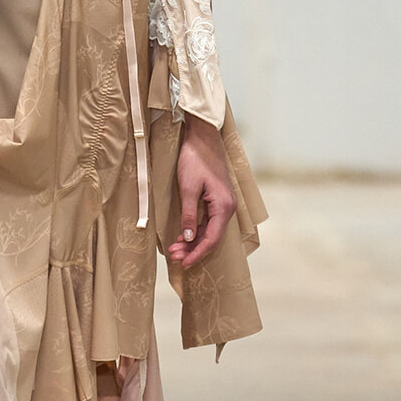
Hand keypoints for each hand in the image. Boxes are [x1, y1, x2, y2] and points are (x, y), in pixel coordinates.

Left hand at [167, 114, 235, 270]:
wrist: (202, 137)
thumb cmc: (195, 159)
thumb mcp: (188, 188)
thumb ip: (188, 215)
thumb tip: (187, 239)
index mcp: (223, 207)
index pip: (211, 239)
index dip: (197, 254)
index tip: (182, 263)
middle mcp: (227, 208)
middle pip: (211, 238)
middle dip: (193, 250)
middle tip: (173, 257)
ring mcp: (223, 204)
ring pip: (209, 231)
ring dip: (193, 241)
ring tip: (175, 249)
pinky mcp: (217, 199)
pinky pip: (209, 222)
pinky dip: (196, 231)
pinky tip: (184, 236)